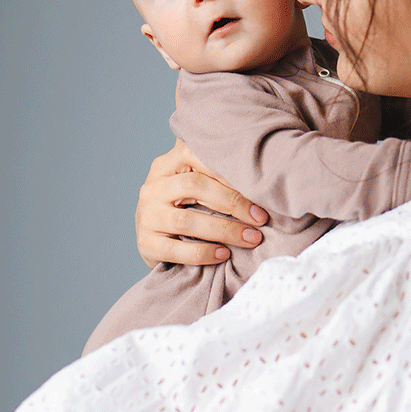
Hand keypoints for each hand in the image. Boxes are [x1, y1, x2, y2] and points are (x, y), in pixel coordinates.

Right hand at [136, 139, 266, 268]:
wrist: (152, 238)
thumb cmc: (184, 205)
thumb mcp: (193, 181)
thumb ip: (215, 169)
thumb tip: (265, 166)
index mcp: (167, 164)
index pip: (197, 156)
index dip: (229, 171)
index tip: (259, 188)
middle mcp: (153, 187)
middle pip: (193, 186)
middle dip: (232, 202)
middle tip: (260, 218)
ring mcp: (147, 216)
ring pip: (187, 221)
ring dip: (224, 230)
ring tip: (250, 238)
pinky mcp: (146, 243)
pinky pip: (176, 250)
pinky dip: (203, 253)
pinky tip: (224, 254)